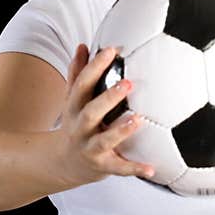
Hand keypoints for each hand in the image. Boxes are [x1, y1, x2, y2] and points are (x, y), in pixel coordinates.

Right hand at [55, 43, 154, 186]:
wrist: (62, 163)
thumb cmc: (75, 124)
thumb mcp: (72, 100)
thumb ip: (78, 74)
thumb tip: (83, 46)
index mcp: (74, 108)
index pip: (82, 85)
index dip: (94, 67)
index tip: (111, 51)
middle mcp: (80, 128)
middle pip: (91, 112)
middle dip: (108, 98)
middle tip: (127, 83)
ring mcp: (90, 148)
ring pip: (103, 141)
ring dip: (120, 131)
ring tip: (137, 119)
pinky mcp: (102, 166)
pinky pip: (119, 168)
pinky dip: (134, 168)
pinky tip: (151, 168)